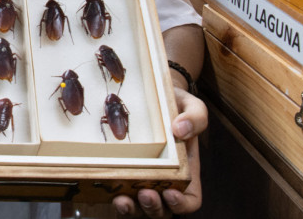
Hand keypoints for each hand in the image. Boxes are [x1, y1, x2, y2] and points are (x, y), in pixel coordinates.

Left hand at [113, 87, 205, 216]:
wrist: (150, 94)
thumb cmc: (174, 103)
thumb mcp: (191, 105)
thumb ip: (195, 117)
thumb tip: (181, 130)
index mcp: (186, 171)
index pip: (190, 200)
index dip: (181, 204)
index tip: (170, 192)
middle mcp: (164, 180)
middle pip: (162, 210)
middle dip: (153, 207)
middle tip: (145, 193)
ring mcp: (141, 179)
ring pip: (138, 208)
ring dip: (131, 209)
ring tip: (122, 199)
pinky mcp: (121, 172)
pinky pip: (118, 193)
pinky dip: (113, 196)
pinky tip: (107, 188)